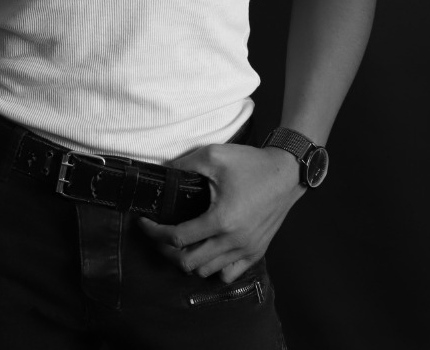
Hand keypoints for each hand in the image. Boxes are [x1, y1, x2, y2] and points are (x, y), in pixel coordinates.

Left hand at [138, 143, 303, 282]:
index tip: (143, 222)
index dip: (154, 233)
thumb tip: (161, 173)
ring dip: (188, 260)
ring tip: (179, 241)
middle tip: (157, 233)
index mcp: (222, 219)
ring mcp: (246, 250)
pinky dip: (212, 268)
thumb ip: (184, 164)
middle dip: (165, 249)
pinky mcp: (255, 252)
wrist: (286, 173)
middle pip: (187, 263)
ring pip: (206, 271)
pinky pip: (227, 274)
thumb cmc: (251, 163)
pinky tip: (206, 250)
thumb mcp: (214, 155)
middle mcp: (234, 241)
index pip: (177, 238)